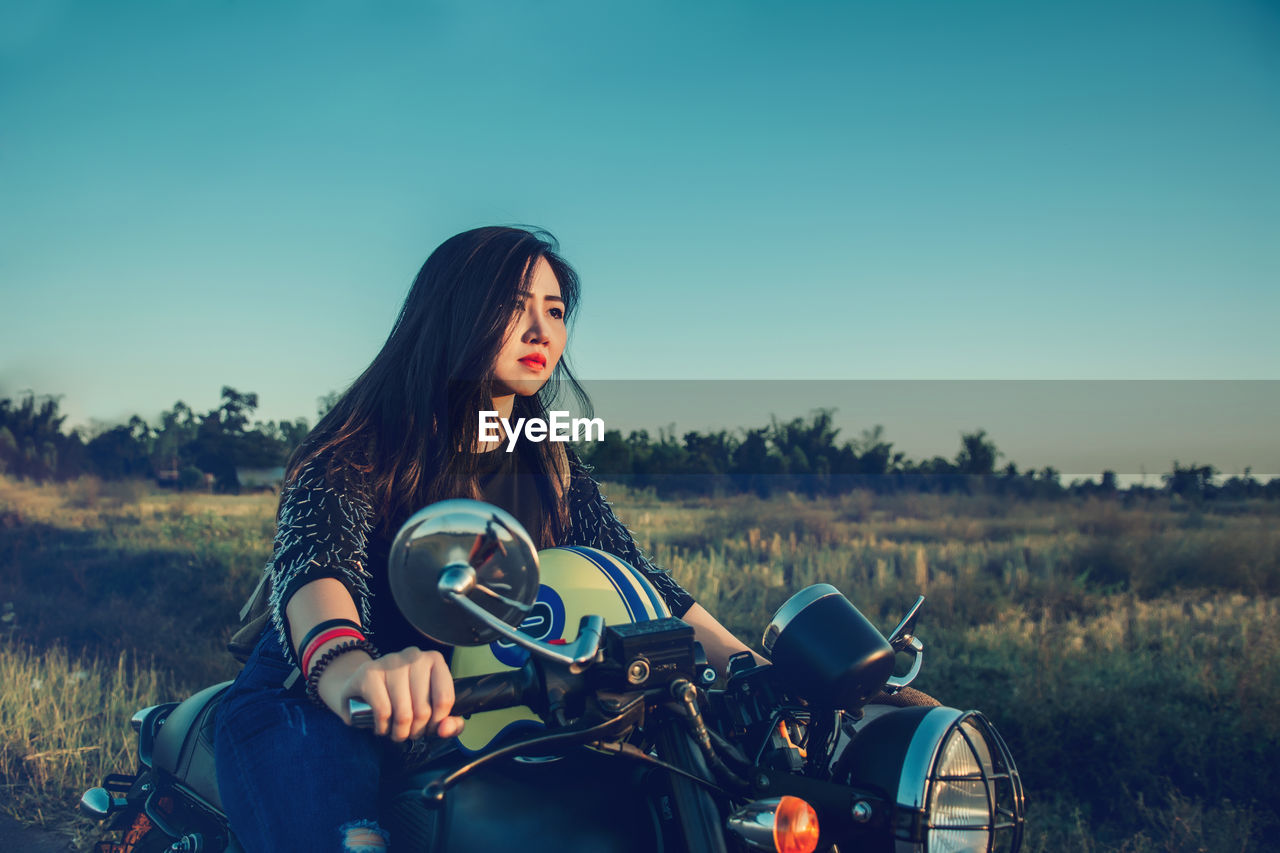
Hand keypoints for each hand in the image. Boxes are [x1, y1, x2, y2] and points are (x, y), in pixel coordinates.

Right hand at [317, 646, 465, 740]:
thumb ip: (450, 723)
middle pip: (423, 710)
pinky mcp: (369, 673)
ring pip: (403, 713)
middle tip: (409, 732)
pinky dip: (383, 727)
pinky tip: (382, 727)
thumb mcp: (430, 709)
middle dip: (416, 731)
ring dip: (399, 732)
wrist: (363, 685)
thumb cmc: (403, 697)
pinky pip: (383, 711)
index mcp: (435, 660)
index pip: (445, 699)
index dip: (437, 722)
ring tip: (396, 732)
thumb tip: (445, 730)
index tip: (428, 727)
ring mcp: (390, 662)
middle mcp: (414, 656)